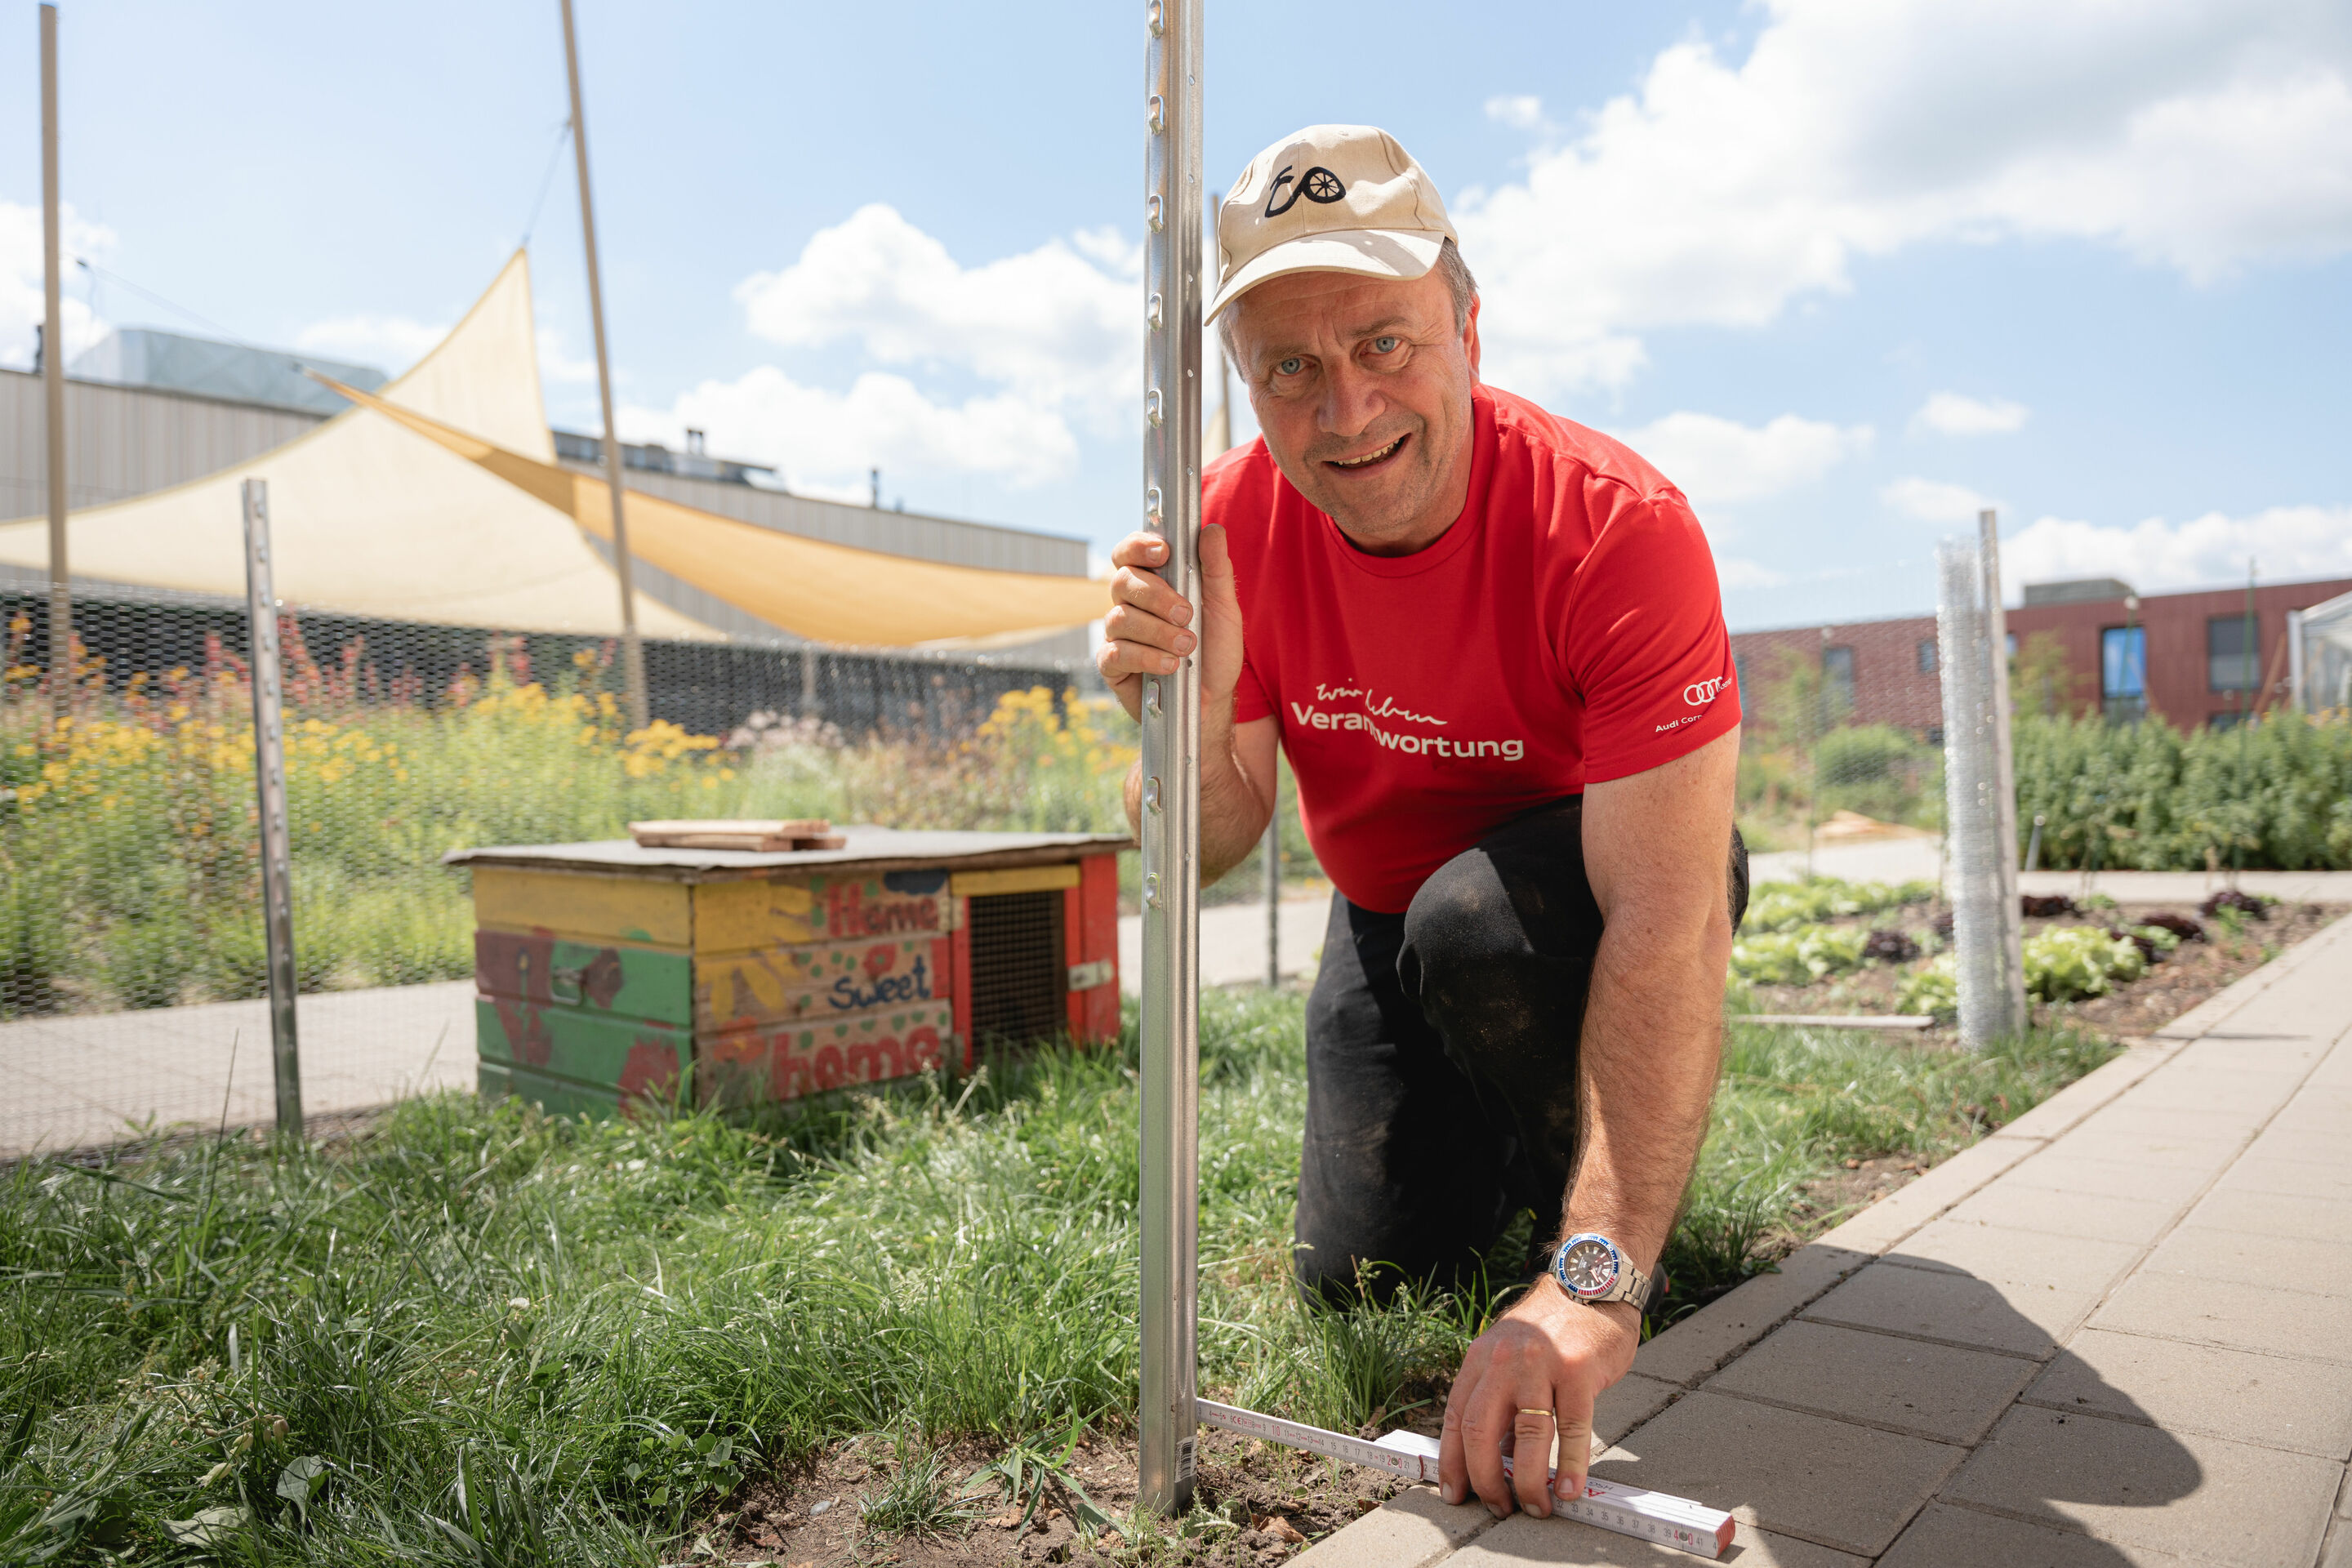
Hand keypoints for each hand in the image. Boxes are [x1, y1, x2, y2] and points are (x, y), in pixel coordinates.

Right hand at [1095, 525, 1244, 722]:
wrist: (1212, 702)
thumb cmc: (1215, 652)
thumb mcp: (1224, 609)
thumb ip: (1216, 570)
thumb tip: (1212, 530)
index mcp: (1153, 583)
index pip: (1130, 552)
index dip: (1140, 546)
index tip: (1163, 552)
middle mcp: (1130, 604)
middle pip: (1122, 580)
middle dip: (1156, 595)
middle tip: (1186, 614)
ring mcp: (1118, 635)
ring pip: (1119, 618)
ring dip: (1157, 632)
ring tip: (1187, 647)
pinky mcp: (1112, 666)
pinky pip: (1116, 653)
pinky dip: (1146, 657)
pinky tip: (1170, 667)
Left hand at [1439, 1283, 1638, 1518]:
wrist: (1590, 1284)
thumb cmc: (1552, 1329)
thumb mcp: (1511, 1356)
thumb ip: (1501, 1401)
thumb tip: (1497, 1460)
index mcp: (1480, 1360)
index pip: (1454, 1418)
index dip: (1452, 1462)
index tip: (1455, 1493)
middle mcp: (1503, 1362)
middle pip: (1480, 1431)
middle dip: (1484, 1479)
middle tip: (1498, 1507)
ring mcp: (1541, 1365)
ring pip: (1526, 1436)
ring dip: (1527, 1482)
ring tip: (1535, 1506)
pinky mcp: (1578, 1372)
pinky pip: (1572, 1429)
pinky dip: (1571, 1466)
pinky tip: (1570, 1490)